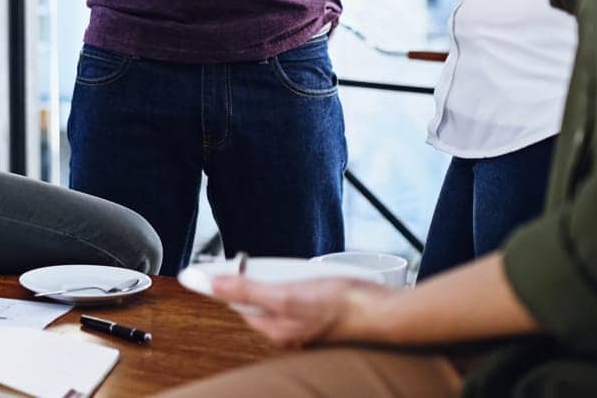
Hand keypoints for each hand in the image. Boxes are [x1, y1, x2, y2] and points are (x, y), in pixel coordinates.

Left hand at [211, 274, 395, 347]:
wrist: (384, 311)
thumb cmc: (340, 306)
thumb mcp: (287, 295)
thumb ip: (249, 291)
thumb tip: (214, 284)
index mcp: (276, 330)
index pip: (239, 303)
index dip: (228, 282)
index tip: (212, 268)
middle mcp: (289, 331)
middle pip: (258, 300)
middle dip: (255, 280)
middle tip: (251, 263)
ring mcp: (305, 324)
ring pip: (279, 296)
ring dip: (277, 279)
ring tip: (284, 268)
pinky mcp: (321, 314)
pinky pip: (298, 295)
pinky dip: (296, 282)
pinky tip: (307, 275)